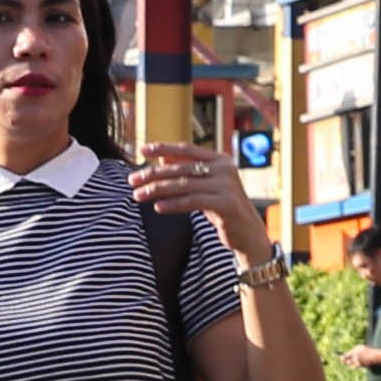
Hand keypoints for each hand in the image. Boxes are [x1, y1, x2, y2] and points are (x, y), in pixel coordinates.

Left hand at [130, 141, 265, 255]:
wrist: (248, 233)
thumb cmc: (223, 208)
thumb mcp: (205, 186)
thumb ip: (187, 172)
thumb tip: (162, 158)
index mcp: (220, 159)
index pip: (186, 149)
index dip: (163, 148)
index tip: (142, 150)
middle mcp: (224, 168)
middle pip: (181, 168)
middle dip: (154, 174)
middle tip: (132, 180)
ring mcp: (226, 185)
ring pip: (184, 185)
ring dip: (158, 190)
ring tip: (138, 195)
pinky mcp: (226, 203)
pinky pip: (192, 202)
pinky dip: (173, 204)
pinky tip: (158, 207)